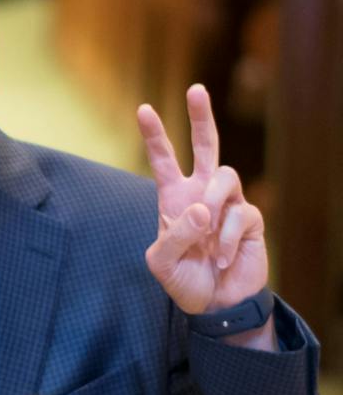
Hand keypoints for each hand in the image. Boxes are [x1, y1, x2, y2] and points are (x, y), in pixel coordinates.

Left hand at [138, 85, 270, 342]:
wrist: (215, 304)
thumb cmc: (185, 280)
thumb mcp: (162, 263)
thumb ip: (174, 236)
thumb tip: (202, 208)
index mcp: (174, 199)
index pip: (164, 161)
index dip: (155, 136)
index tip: (143, 109)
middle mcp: (202, 195)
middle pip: (206, 145)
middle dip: (201, 117)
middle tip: (196, 89)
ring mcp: (228, 204)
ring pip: (225, 175)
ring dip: (213, 203)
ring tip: (208, 234)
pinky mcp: (251, 219)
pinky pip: (240, 214)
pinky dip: (227, 239)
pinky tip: (223, 258)